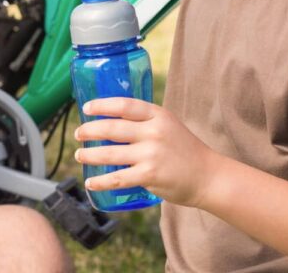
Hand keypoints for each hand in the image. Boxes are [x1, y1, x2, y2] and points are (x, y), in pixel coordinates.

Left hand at [73, 98, 220, 207]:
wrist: (209, 176)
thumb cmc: (185, 150)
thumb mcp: (168, 126)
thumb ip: (144, 122)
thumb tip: (111, 122)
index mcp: (158, 115)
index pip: (124, 105)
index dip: (102, 105)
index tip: (86, 108)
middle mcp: (154, 132)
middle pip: (112, 127)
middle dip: (90, 130)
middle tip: (78, 134)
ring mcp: (152, 154)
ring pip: (111, 153)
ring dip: (90, 155)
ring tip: (79, 155)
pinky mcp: (150, 175)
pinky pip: (118, 178)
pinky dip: (101, 181)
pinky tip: (91, 182)